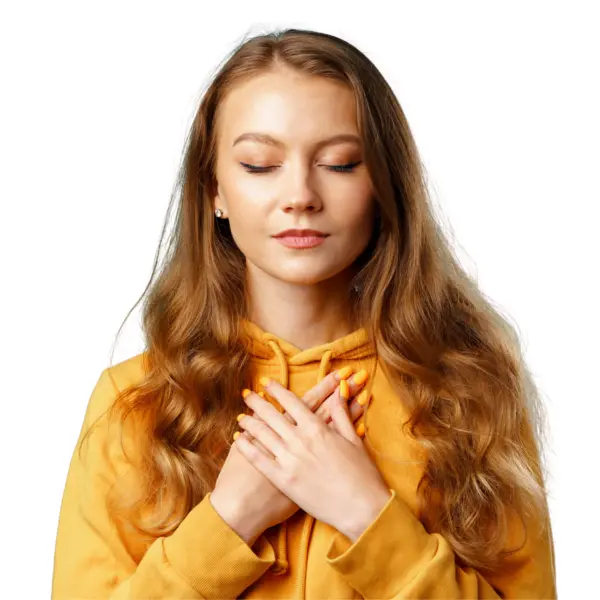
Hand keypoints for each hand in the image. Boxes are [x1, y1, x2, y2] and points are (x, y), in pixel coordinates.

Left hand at [234, 378, 391, 541]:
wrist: (361, 508)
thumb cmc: (361, 474)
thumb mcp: (354, 439)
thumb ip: (342, 413)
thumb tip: (339, 390)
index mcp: (317, 428)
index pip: (292, 402)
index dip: (276, 390)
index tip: (265, 382)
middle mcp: (300, 440)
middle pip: (272, 415)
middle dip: (257, 402)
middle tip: (247, 394)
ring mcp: (289, 460)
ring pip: (262, 434)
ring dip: (249, 422)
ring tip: (240, 416)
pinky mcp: (283, 480)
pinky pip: (258, 459)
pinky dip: (246, 447)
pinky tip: (238, 440)